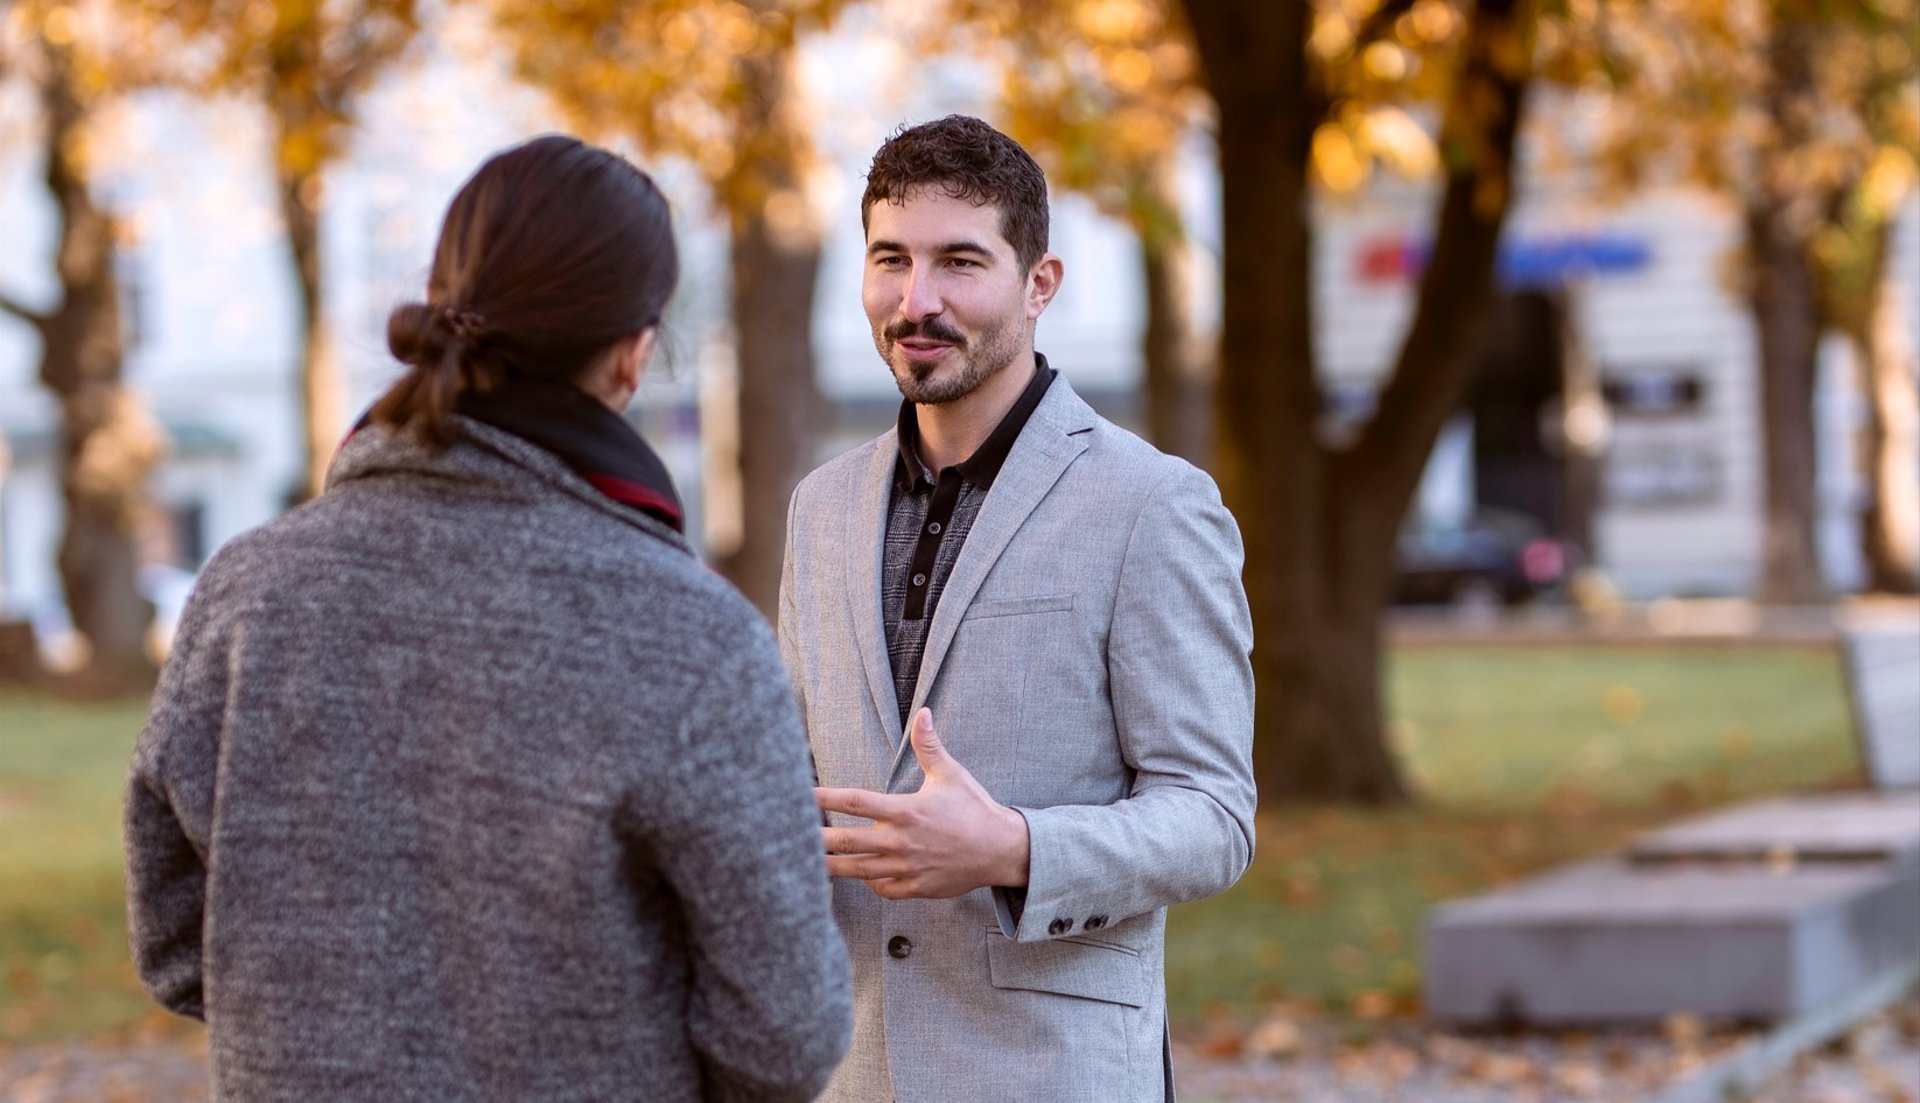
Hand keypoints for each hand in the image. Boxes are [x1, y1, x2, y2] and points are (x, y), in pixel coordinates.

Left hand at [815, 708, 1030, 899]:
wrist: (1001, 850)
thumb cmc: (974, 810)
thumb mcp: (951, 775)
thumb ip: (930, 746)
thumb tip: (923, 713)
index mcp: (906, 811)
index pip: (855, 802)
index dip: (824, 797)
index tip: (801, 795)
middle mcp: (901, 841)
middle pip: (847, 842)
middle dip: (816, 840)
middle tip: (786, 838)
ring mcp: (906, 868)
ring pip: (858, 871)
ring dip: (830, 867)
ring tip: (805, 864)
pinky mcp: (915, 888)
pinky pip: (881, 889)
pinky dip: (866, 883)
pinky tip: (856, 876)